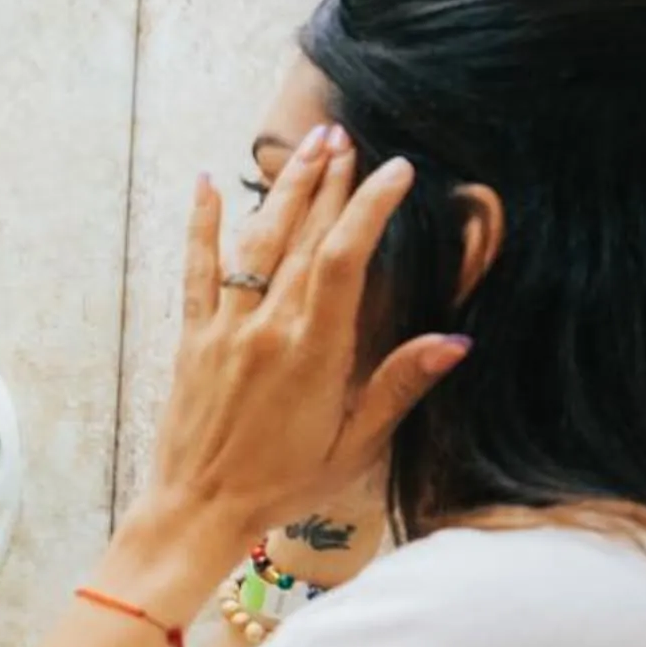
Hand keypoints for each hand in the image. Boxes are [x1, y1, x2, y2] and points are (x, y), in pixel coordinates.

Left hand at [148, 128, 467, 545]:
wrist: (197, 511)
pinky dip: (202, 226)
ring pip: (256, 244)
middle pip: (302, 238)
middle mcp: (266, 330)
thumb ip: (398, 386)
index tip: (397, 171)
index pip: (345, 259)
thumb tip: (454, 341)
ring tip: (308, 144)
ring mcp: (224, 330)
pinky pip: (197, 272)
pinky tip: (205, 185)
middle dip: (328, 182)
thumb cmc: (282, 486)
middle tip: (347, 135)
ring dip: (284, 190)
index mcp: (312, 352)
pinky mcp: (191, 340)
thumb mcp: (353, 446)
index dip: (370, 208)